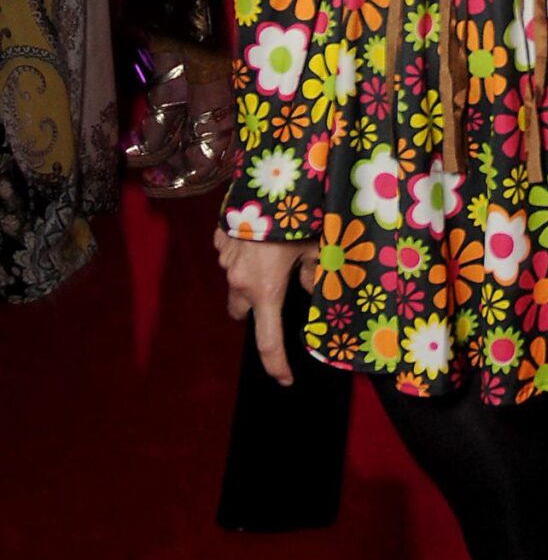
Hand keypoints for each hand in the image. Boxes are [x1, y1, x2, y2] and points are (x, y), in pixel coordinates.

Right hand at [214, 231, 311, 382]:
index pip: (268, 341)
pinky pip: (228, 255)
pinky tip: (258, 236)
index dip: (277, 365)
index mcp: (266, 291)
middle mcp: (239, 281)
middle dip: (255, 310)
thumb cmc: (296, 217)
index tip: (285, 380)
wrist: (267, 180)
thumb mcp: (317, 248)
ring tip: (270, 255)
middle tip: (274, 296)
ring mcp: (225, 260)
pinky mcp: (219, 239)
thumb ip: (315, 274)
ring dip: (248, 278)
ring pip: (234, 282)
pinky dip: (241, 253)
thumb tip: (313, 289)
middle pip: (241, 313)